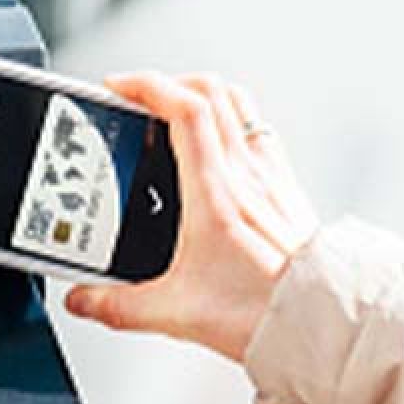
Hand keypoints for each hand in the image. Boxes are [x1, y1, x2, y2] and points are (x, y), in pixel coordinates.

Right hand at [65, 73, 318, 362]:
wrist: (319, 321)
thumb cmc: (263, 311)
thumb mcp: (177, 312)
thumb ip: (120, 306)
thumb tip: (85, 300)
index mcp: (215, 192)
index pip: (184, 108)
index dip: (147, 85)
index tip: (119, 88)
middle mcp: (246, 174)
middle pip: (211, 92)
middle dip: (168, 83)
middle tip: (140, 99)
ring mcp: (270, 177)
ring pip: (239, 106)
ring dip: (203, 96)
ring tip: (175, 112)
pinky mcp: (286, 190)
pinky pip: (259, 133)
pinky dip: (233, 124)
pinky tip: (219, 151)